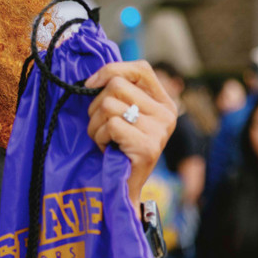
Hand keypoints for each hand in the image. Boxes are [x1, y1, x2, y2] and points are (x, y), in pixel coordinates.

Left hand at [84, 59, 174, 199]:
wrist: (124, 188)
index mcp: (164, 102)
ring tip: (105, 140)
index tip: (91, 84)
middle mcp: (167, 114)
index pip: (141, 69)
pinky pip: (110, 125)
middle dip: (96, 104)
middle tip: (101, 125)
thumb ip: (119, 94)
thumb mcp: (125, 116)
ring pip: (108, 105)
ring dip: (95, 124)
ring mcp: (159, 131)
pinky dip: (99, 138)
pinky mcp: (147, 147)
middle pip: (117, 85)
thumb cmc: (119, 148)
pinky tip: (107, 149)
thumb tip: (93, 78)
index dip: (111, 70)